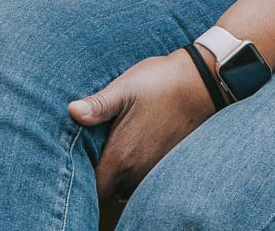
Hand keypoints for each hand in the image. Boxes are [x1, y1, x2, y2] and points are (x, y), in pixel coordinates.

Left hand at [71, 50, 216, 203]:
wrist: (203, 83)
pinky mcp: (166, 164)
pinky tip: (128, 149)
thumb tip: (72, 111)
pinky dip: (130, 172)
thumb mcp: (125, 88)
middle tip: (85, 156)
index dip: (80, 181)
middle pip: (107, 190)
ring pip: (124, 187)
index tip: (72, 164)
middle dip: (95, 179)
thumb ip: (98, 105)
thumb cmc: (161, 83)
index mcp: (123, 155)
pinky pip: (140, 178)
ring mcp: (154, 170)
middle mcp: (138, 171)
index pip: (94, 187)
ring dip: (113, 176)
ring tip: (104, 152)